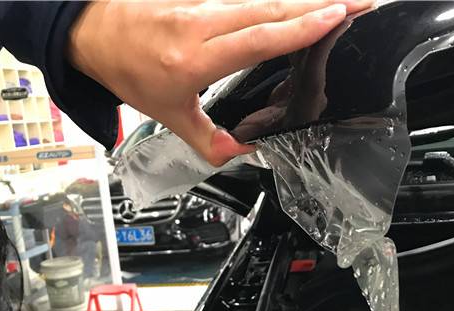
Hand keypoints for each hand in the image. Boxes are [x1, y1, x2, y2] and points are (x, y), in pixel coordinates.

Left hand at [68, 0, 372, 165]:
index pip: (259, 37)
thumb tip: (240, 151)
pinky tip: (298, 1)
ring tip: (340, 0)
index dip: (301, 28)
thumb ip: (206, 139)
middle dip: (320, 4)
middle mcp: (201, 22)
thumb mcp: (165, 115)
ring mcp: (201, 2)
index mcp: (194, 58)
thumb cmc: (126, 69)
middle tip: (361, 3)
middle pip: (271, 8)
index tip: (336, 17)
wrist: (92, 31)